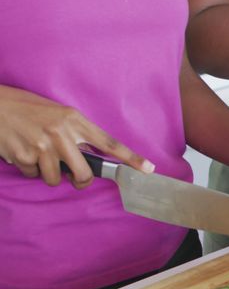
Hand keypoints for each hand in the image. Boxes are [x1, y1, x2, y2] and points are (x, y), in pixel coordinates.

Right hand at [0, 87, 152, 186]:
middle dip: (79, 180)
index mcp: (74, 119)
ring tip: (38, 154)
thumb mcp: (57, 114)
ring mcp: (42, 146)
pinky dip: (28, 168)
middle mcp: (61, 133)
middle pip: (84, 174)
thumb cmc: (26, 108)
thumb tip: (88, 157)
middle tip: (73, 176)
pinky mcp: (24, 156)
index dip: (130, 158)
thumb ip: (75, 133)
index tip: (148, 169)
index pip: (108, 142)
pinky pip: (33, 175)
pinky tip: (21, 151)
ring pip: (56, 179)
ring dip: (48, 173)